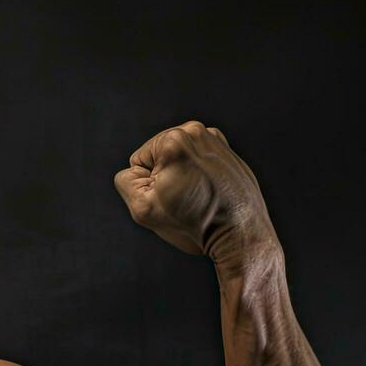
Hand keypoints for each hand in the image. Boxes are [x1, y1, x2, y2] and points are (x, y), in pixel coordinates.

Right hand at [113, 121, 271, 258]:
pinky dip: (198, 177)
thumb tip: (135, 170)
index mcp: (174, 138)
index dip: (146, 186)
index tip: (170, 199)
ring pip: (178, 160)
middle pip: (158, 157)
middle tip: (184, 200)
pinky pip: (197, 163)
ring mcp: (216, 140)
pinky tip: (209, 193)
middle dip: (164, 178)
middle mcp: (197, 131)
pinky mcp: (228, 152)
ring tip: (198, 197)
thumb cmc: (193, 223)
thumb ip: (125, 180)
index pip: (138, 161)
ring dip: (181, 178)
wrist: (240, 234)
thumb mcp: (142, 208)